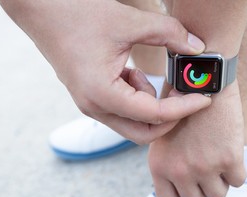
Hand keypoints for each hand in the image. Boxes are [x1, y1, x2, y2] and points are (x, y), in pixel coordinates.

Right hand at [0, 0, 210, 143]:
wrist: (42, 13)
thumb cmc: (78, 15)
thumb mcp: (128, 21)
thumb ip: (168, 33)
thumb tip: (198, 47)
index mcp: (102, 93)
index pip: (153, 115)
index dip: (183, 109)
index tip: (204, 99)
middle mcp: (95, 107)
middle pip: (143, 133)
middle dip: (169, 118)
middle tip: (184, 96)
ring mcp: (91, 106)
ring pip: (132, 125)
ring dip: (150, 107)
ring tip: (147, 75)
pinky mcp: (92, 99)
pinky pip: (122, 111)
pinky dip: (137, 98)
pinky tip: (132, 73)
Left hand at [148, 82, 246, 196]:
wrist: (202, 76)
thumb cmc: (180, 100)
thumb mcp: (162, 132)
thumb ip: (168, 159)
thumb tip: (180, 181)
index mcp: (159, 165)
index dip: (181, 194)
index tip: (188, 183)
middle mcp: (179, 170)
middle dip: (202, 188)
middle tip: (206, 169)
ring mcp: (204, 166)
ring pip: (219, 195)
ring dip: (220, 180)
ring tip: (218, 159)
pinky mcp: (229, 158)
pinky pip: (238, 180)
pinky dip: (237, 170)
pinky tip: (231, 152)